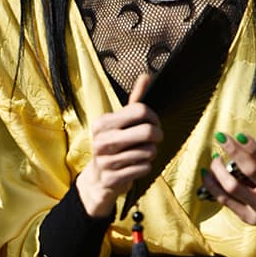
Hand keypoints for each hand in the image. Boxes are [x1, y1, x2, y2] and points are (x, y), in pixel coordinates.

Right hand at [75, 73, 162, 217]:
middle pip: (148, 132)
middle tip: (155, 139)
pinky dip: (145, 167)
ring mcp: (106, 161)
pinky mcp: (113, 178)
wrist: (98, 180)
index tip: (153, 123)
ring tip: (142, 154)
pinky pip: (144, 168)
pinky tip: (136, 166)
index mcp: (103, 123)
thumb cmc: (113, 147)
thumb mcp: (119, 123)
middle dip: (157, 136)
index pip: (140, 110)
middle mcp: (102, 140)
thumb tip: (146, 76)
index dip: (153, 117)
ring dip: (150, 153)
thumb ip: (134, 101)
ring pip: (149, 152)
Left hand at [201, 133, 255, 236]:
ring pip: (233, 188)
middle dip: (234, 152)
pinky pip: (225, 200)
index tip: (240, 135)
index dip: (254, 148)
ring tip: (214, 157)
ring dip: (219, 170)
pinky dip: (212, 186)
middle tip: (222, 137)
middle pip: (250, 172)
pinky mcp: (247, 217)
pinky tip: (207, 173)